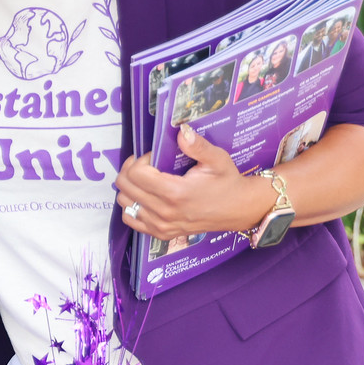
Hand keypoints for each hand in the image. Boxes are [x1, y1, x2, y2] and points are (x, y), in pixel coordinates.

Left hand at [115, 124, 276, 240]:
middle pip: (124, 187)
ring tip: (145, 179)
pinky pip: (131, 219)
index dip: (139, 160)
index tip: (153, 157)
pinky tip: (145, 196)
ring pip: (124, 203)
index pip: (135, 174)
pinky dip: (132, 206)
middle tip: (145, 164)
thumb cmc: (227, 182)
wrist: (239, 209)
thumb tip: (181, 131)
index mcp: (175, 193)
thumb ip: (197, 145)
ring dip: (129, 187)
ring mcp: (161, 226)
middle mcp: (164, 212)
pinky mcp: (162, 234)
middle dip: (130, 170)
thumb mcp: (217, 159)